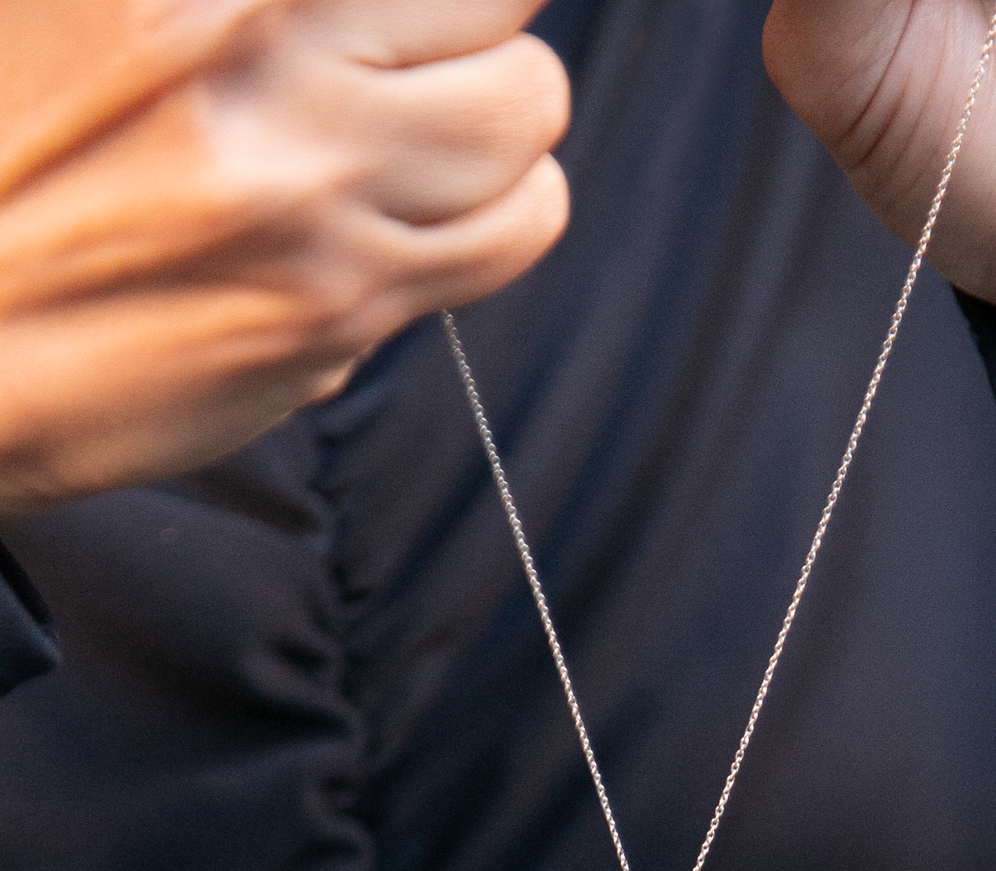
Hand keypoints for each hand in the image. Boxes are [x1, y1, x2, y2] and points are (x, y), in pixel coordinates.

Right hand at [0, 0, 569, 514]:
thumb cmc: (11, 147)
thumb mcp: (76, 3)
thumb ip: (243, 2)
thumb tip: (357, 4)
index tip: (419, 13)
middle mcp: (267, 51)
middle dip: (465, 19)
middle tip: (404, 50)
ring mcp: (313, 185)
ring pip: (526, 105)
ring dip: (490, 114)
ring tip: (414, 129)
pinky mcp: (343, 299)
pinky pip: (516, 226)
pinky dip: (499, 210)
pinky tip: (424, 207)